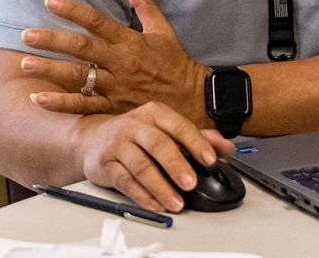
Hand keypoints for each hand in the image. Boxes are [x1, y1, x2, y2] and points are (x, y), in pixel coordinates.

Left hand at [22, 0, 207, 123]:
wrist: (196, 102)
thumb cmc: (176, 64)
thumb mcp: (163, 30)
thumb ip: (144, 3)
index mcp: (130, 42)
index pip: (97, 22)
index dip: (73, 11)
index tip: (49, 1)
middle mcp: (120, 63)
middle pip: (81, 49)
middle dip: (52, 40)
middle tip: (26, 34)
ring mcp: (116, 87)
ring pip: (78, 77)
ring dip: (50, 70)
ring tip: (25, 63)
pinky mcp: (115, 108)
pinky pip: (85, 107)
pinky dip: (62, 104)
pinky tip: (39, 100)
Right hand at [75, 102, 235, 212]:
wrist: (92, 138)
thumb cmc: (136, 135)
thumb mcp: (166, 129)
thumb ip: (197, 138)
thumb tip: (226, 147)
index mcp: (155, 113)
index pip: (178, 126)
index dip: (195, 142)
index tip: (210, 159)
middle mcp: (135, 126)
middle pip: (157, 144)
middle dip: (176, 165)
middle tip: (191, 183)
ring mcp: (118, 144)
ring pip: (140, 166)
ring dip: (160, 187)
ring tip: (176, 202)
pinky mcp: (104, 164)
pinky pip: (124, 181)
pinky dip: (141, 195)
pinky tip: (155, 204)